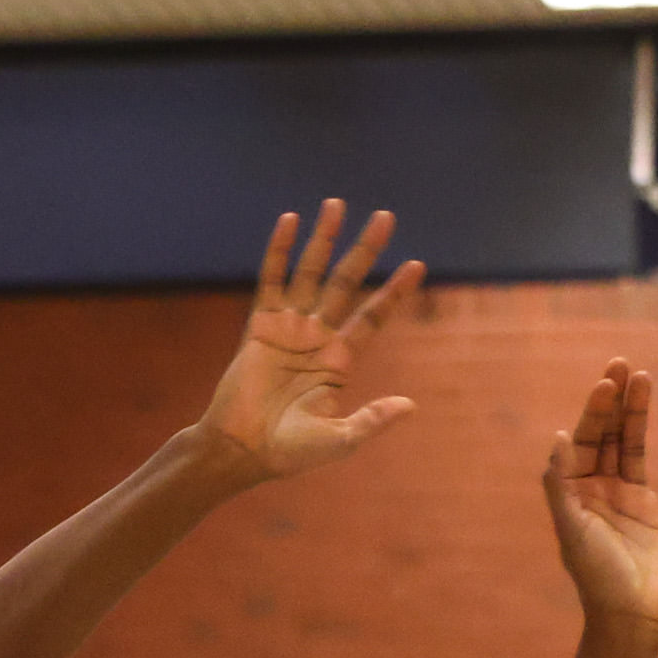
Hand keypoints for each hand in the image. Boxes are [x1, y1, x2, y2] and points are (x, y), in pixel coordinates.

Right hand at [202, 203, 421, 486]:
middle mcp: (316, 338)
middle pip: (347, 283)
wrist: (240, 452)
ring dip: (324, 240)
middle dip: (366, 250)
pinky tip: (291, 221)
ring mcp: (288, 328)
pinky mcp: (260, 326)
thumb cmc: (287, 453)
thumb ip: (372, 420)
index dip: (394, 292)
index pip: (373, 316)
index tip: (417, 265)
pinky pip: (272, 280)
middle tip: (386, 217)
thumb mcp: (339, 441)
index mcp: (338, 361)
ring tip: (336, 204)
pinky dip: (280, 251)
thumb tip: (410, 405)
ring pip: (311, 274)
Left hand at [543, 359, 657, 633]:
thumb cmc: (595, 578)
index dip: (592, 412)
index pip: (583, 442)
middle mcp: (603, 493)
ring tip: (646, 377)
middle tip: (623, 365)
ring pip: (637, 447)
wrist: (632, 619)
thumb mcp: (571, 530)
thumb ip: (561, 485)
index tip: (604, 383)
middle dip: (615, 402)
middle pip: (608, 437)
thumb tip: (558, 437)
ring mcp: (635, 502)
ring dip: (641, 414)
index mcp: (576, 495)